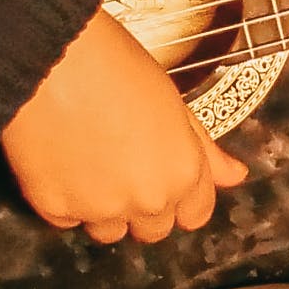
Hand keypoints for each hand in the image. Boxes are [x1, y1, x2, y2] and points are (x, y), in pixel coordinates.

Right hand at [0, 9, 248, 244]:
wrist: (52, 57)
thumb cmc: (115, 66)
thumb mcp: (174, 102)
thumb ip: (204, 149)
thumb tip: (237, 176)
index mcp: (182, 172)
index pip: (195, 214)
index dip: (182, 195)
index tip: (165, 177)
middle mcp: (146, 200)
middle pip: (154, 230)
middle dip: (144, 206)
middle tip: (124, 163)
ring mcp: (98, 209)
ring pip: (110, 231)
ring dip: (106, 209)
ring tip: (92, 161)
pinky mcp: (54, 209)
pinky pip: (68, 221)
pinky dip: (67, 201)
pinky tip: (63, 160)